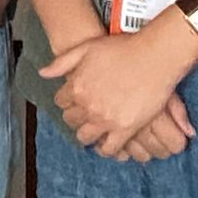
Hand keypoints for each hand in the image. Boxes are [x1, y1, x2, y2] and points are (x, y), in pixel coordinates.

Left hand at [41, 23, 197, 158]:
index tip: (73, 100)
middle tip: (83, 115)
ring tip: (93, 131)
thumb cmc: (122, 49)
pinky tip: (106, 144)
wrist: (153, 57)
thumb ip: (62, 62)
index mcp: (76, 87)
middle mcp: (87, 106)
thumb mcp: (86, 48)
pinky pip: (109, 148)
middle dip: (75, 117)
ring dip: (86, 134)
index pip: (61, 101)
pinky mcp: (125, 129)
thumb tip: (43, 73)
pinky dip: (105, 149)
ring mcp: (105, 120)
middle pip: (71, 120)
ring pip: (86, 136)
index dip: (66, 100)